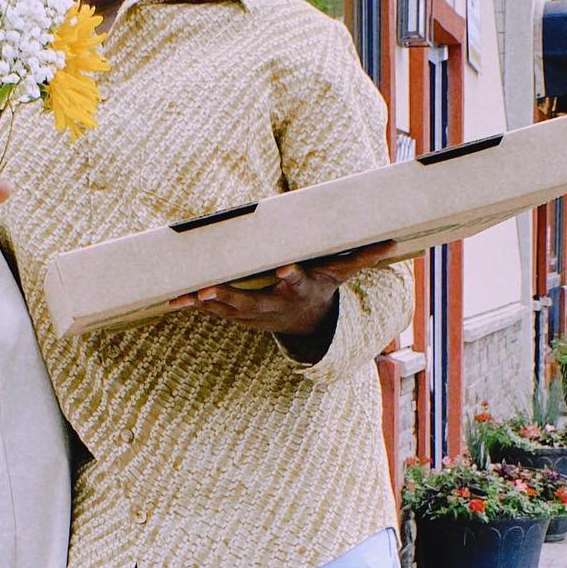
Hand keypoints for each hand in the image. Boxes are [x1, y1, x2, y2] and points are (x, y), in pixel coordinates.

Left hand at [166, 239, 398, 336]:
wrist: (305, 324)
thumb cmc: (321, 287)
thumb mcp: (342, 272)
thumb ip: (364, 256)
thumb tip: (394, 243)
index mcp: (300, 287)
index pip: (297, 281)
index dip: (291, 276)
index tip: (284, 268)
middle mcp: (275, 303)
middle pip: (251, 302)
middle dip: (231, 298)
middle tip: (210, 291)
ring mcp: (253, 313)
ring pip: (225, 309)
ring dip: (204, 304)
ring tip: (184, 296)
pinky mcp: (236, 315)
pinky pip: (212, 311)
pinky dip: (193, 305)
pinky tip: (173, 299)